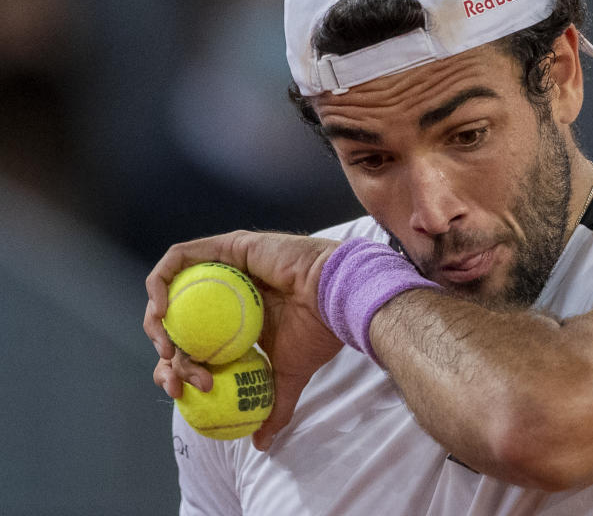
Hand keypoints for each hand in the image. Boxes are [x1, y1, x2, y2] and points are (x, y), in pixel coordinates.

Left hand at [144, 230, 343, 449]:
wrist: (334, 300)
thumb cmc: (317, 332)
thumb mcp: (289, 376)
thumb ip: (273, 405)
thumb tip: (262, 444)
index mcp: (237, 321)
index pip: (193, 343)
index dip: (176, 368)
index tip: (178, 392)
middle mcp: (228, 293)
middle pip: (178, 319)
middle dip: (164, 350)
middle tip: (172, 373)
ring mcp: (226, 268)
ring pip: (173, 289)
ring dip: (157, 319)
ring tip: (166, 346)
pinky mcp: (226, 247)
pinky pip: (181, 258)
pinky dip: (162, 282)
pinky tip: (163, 310)